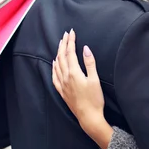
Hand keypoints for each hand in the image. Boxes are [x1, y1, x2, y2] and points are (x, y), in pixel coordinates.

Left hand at [52, 29, 112, 148]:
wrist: (88, 116)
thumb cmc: (94, 99)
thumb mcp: (95, 80)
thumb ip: (89, 63)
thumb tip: (85, 48)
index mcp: (74, 73)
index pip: (70, 53)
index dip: (70, 41)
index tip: (72, 32)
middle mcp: (65, 77)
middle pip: (62, 57)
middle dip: (63, 44)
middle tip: (66, 35)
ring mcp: (62, 84)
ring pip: (57, 65)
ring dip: (58, 53)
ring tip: (61, 45)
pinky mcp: (62, 91)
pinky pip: (54, 76)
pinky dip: (54, 67)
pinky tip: (54, 63)